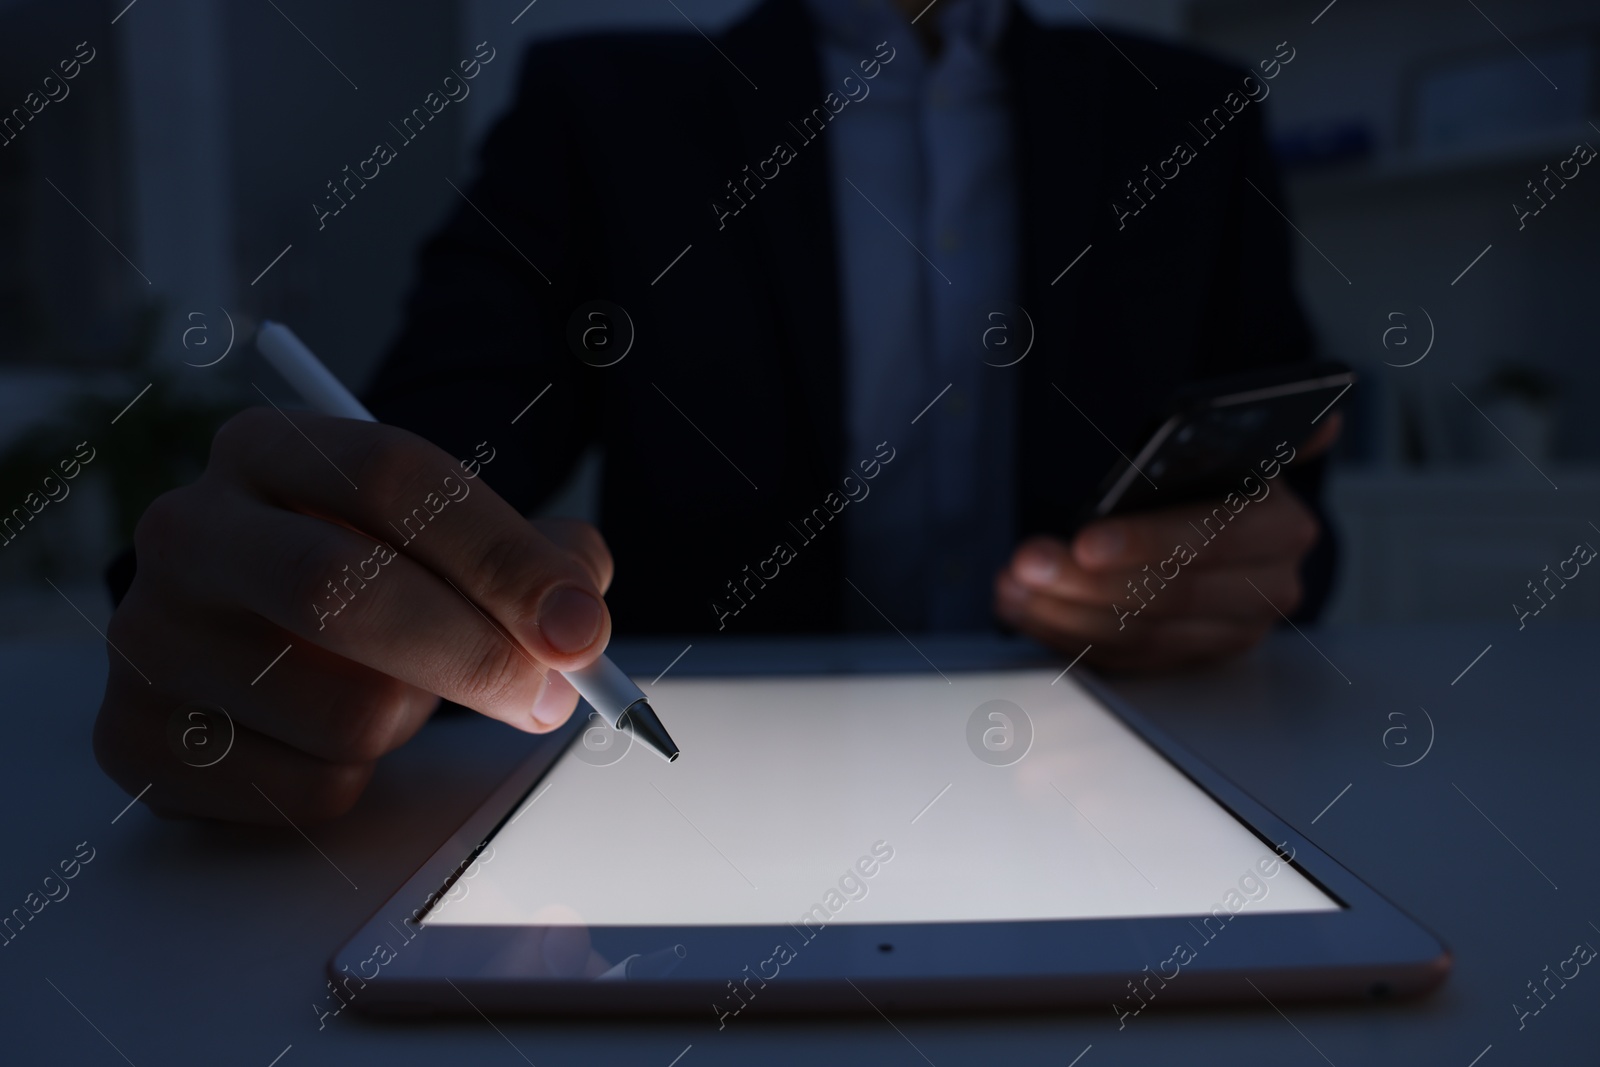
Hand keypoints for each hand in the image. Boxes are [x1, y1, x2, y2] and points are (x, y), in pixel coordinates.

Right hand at [95, 408, 613, 822]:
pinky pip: (308, 789)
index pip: (393, 479)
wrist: (241, 635)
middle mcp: (189, 530)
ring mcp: (149, 636)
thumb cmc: (366, 573)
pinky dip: (355, 778)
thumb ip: (536, 557)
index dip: (502, 557)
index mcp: (267, 449)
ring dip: (409, 721)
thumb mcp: (448, 536)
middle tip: (553, 696)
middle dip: (477, 655)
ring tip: (392, 690)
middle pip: (344, 590)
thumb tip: (578, 614)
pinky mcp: (138, 740)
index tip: (580, 627)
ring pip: (343, 711)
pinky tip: (327, 735)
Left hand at [994, 418, 1338, 672]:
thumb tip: (1326, 416)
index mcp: (1281, 526)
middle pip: (1168, 596)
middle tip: (1026, 562)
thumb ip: (1271, 434)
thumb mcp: (1235, 448)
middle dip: (1084, 581)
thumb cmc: (1211, 481)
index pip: (1213, 538)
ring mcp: (1229, 632)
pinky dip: (1067, 634)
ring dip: (1064, 610)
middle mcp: (1268, 589)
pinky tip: (1027, 609)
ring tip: (1014, 583)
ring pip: (1139, 634)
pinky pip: (1125, 659)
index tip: (1085, 542)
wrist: (1214, 523)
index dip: (1147, 543)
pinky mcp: (1190, 660)